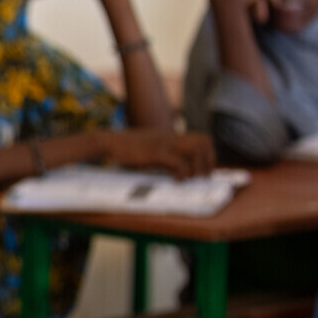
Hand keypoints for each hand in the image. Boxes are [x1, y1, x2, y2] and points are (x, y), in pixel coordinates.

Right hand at [100, 130, 215, 179]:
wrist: (109, 142)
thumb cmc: (126, 149)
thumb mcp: (150, 151)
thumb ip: (166, 158)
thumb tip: (179, 172)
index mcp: (171, 136)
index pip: (201, 139)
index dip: (208, 155)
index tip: (204, 170)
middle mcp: (171, 137)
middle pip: (204, 141)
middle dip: (208, 161)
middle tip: (202, 176)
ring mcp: (165, 143)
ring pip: (196, 150)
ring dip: (198, 167)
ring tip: (191, 178)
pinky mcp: (157, 152)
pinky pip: (179, 162)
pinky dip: (183, 173)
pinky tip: (177, 180)